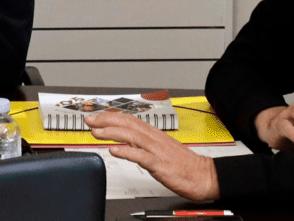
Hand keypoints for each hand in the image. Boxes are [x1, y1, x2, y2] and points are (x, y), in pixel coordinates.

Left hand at [86, 112, 218, 200]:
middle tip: (90, 121)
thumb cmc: (183, 164)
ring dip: (112, 133)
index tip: (96, 116)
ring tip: (97, 132)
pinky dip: (127, 152)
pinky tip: (115, 151)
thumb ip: (143, 143)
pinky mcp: (160, 165)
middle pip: (127, 124)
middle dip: (106, 121)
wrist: (204, 175)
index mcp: (154, 134)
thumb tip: (124, 140)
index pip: (129, 120)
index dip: (111, 116)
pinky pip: (141, 157)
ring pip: (132, 136)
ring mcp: (157, 151)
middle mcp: (154, 139)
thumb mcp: (160, 149)